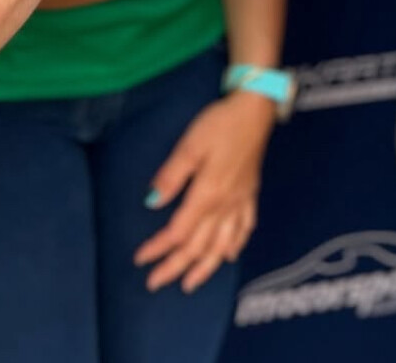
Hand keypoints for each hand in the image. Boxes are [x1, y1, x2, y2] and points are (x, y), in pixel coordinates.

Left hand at [134, 90, 275, 291]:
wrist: (255, 110)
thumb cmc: (220, 124)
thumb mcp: (190, 144)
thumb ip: (171, 176)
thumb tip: (151, 203)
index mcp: (207, 195)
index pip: (178, 232)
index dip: (158, 248)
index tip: (140, 259)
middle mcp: (225, 206)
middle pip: (198, 246)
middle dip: (175, 266)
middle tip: (154, 283)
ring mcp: (241, 202)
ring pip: (221, 246)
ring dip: (204, 268)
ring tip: (189, 284)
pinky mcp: (251, 194)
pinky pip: (245, 229)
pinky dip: (235, 246)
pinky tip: (228, 255)